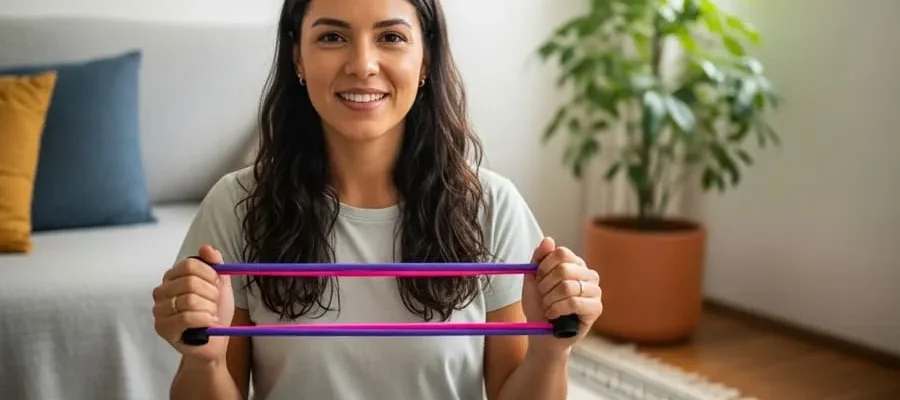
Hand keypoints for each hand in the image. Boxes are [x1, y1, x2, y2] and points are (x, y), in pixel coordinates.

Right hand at [152, 244, 233, 362]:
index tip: (217, 283)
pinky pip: (186, 317)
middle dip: (211, 294)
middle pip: (189, 281)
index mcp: (173, 278)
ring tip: (211, 315)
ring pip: (189, 300)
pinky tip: (209, 323)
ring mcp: (159, 310)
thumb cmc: (214, 313)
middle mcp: (162, 291)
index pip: (188, 264)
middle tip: (214, 303)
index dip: (208, 273)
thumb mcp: (220, 286)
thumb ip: (215, 265)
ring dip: (208, 309)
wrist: (214, 343)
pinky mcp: (162, 328)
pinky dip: (204, 320)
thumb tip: (206, 247)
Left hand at [522, 237, 602, 356]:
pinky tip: (553, 315)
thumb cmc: (539, 306)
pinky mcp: (596, 308)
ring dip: (550, 300)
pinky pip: (574, 303)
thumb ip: (538, 259)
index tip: (537, 280)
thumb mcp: (532, 280)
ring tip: (547, 308)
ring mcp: (595, 290)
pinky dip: (557, 309)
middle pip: (564, 269)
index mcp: (574, 263)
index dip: (544, 267)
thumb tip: (548, 239)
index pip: (560, 253)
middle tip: (543, 297)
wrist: (542, 334)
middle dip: (545, 286)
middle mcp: (588, 274)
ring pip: (568, 287)